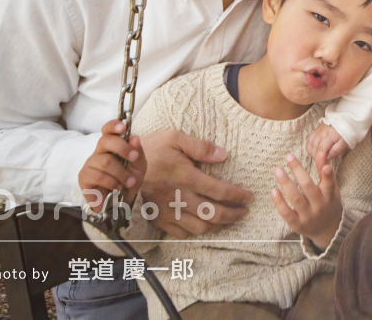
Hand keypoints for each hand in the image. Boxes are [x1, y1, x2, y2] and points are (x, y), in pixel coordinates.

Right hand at [78, 120, 146, 207]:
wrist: (121, 202)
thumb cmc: (128, 180)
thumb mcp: (139, 167)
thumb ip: (138, 153)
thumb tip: (134, 138)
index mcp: (111, 146)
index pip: (107, 130)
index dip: (113, 126)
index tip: (123, 127)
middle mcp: (98, 152)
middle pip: (105, 141)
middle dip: (122, 148)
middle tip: (133, 158)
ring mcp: (89, 164)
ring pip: (105, 161)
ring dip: (121, 173)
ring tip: (128, 182)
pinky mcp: (84, 177)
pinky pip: (99, 176)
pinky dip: (112, 182)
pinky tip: (116, 188)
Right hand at [139, 129, 253, 238]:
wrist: (123, 164)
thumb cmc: (153, 148)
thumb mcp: (176, 138)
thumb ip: (201, 147)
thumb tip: (224, 155)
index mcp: (186, 177)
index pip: (220, 192)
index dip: (238, 196)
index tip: (249, 197)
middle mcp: (179, 197)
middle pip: (213, 214)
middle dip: (233, 215)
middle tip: (244, 211)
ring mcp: (168, 211)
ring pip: (199, 228)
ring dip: (218, 226)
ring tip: (229, 219)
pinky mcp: (159, 218)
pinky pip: (181, 233)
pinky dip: (196, 233)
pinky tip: (205, 226)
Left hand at [272, 151, 341, 251]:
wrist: (328, 229)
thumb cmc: (328, 203)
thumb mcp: (331, 189)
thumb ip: (324, 172)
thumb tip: (319, 152)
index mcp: (329, 196)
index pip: (329, 184)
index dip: (327, 176)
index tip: (325, 166)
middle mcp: (319, 207)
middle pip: (308, 188)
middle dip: (298, 171)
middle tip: (289, 157)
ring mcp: (308, 217)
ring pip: (296, 199)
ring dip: (286, 183)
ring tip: (278, 170)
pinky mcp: (297, 225)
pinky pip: (286, 213)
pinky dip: (279, 202)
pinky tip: (274, 190)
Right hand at [306, 123, 348, 161]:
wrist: (346, 119)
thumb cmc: (347, 131)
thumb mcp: (345, 142)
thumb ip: (335, 150)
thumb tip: (327, 157)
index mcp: (328, 136)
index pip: (321, 150)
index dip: (321, 158)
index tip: (323, 163)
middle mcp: (320, 133)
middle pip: (313, 147)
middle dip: (315, 156)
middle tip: (321, 161)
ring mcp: (317, 130)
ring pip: (309, 143)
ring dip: (311, 151)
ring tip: (317, 156)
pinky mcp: (316, 129)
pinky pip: (309, 138)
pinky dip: (309, 145)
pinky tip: (313, 149)